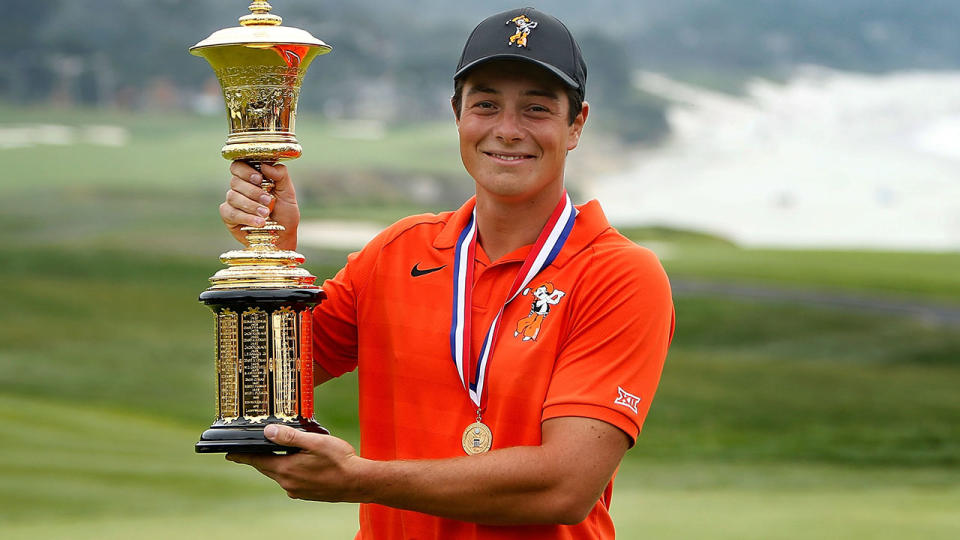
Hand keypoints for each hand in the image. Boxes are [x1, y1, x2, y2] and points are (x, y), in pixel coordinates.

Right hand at [220, 161, 300, 250]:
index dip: (246, 170)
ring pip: (233, 196)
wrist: (283, 237)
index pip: (239, 166)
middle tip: (268, 200)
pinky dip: (246, 217)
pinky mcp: (229, 216)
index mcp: (253, 178)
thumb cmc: (285, 214)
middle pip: (235, 181)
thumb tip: (265, 166)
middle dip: (253, 191)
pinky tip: (258, 222)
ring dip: (251, 205)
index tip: (259, 179)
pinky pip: (231, 212)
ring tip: (266, 214)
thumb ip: (280, 175)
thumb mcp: (288, 193)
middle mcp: (240, 188)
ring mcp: (233, 202)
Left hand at [226, 424, 365, 502]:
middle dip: (258, 459)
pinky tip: (298, 464)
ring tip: (278, 453)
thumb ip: (290, 437)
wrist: (359, 482)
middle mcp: (288, 483)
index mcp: (287, 470)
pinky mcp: (307, 494)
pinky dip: (289, 471)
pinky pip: (291, 480)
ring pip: (279, 474)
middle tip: (248, 452)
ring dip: (276, 464)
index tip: (230, 454)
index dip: (243, 456)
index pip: (257, 461)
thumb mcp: (315, 442)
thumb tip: (269, 432)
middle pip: (266, 468)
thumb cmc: (340, 461)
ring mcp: (297, 491)